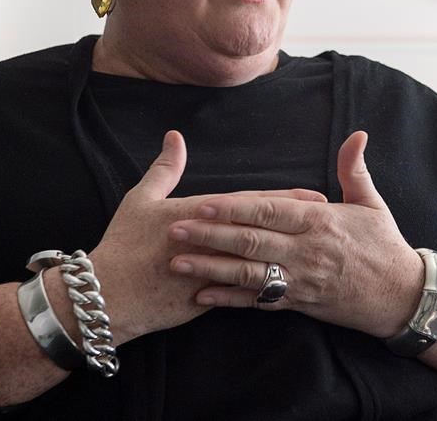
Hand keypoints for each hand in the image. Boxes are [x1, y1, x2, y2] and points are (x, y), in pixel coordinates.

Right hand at [88, 130, 325, 344]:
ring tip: (319, 250)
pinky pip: (242, 294)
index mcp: (196, 214)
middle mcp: (208, 242)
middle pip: (262, 231)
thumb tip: (175, 137)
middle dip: (298, 225)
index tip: (314, 195)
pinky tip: (290, 286)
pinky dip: (265, 288)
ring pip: (258, 262)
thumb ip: (164, 169)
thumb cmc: (123, 243)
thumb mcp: (141, 200)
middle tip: (331, 221)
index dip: (284, 199)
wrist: (105, 295)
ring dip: (290, 255)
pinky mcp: (205, 299)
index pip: (249, 203)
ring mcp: (209, 272)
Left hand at [166, 131, 422, 337]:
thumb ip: (354, 168)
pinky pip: (259, 302)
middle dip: (211, 236)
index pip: (270, 211)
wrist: (402, 297)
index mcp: (319, 222)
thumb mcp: (372, 203)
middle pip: (251, 242)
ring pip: (249, 274)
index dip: (235, 207)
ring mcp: (300, 280)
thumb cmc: (384, 245)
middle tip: (175, 230)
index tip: (205, 201)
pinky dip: (229, 300)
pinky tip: (201, 295)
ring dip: (211, 269)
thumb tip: (357, 134)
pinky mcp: (299, 304)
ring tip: (178, 262)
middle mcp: (306, 252)